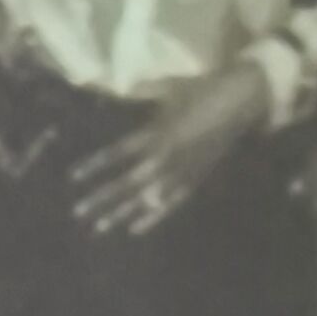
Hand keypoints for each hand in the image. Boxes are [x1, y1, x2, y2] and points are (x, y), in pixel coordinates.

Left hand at [70, 62, 271, 238]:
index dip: (96, 165)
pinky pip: (171, 203)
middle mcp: (168, 156)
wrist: (244, 98)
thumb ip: (143, 92)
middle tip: (78, 212)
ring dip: (122, 212)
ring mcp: (183, 172)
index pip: (120, 153)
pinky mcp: (197, 180)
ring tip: (100, 227)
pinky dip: (153, 217)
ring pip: (147, 199)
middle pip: (128, 182)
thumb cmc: (204, 88)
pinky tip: (134, 229)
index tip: (73, 178)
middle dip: (103, 198)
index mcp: (159, 132)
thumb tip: (118, 86)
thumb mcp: (169, 88)